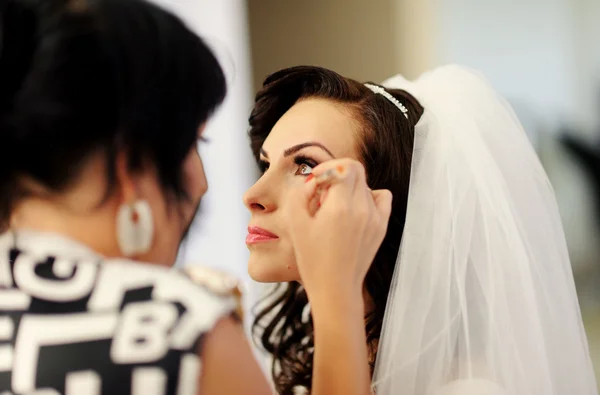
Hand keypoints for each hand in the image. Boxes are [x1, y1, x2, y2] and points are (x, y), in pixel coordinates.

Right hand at [286, 158, 392, 298]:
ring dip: (349, 187)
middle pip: (356, 171)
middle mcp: (362, 209)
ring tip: (335, 207)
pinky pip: (382, 197)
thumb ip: (301, 193)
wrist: (335, 289)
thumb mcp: (296, 224)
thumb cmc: (313, 260)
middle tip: (322, 194)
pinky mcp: (381, 226)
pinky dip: (368, 196)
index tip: (316, 180)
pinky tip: (354, 209)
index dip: (327, 167)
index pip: (344, 166)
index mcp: (340, 207)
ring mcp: (375, 218)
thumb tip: (315, 180)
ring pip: (365, 184)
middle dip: (337, 175)